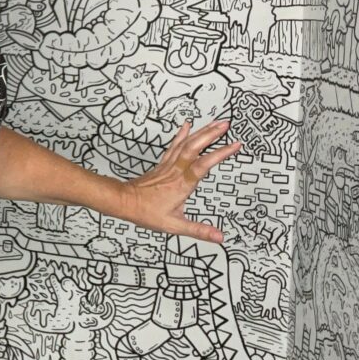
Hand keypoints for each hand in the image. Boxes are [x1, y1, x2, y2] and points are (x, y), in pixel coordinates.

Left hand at [122, 119, 242, 242]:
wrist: (124, 202)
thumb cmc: (146, 212)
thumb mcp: (174, 226)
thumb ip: (198, 230)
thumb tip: (219, 237)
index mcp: (181, 185)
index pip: (203, 165)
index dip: (220, 154)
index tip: (235, 145)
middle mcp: (176, 171)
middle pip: (194, 147)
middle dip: (211, 134)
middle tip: (226, 124)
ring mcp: (168, 166)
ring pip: (185, 144)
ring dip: (201, 132)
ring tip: (215, 122)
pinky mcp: (162, 164)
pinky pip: (173, 146)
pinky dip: (181, 134)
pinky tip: (187, 126)